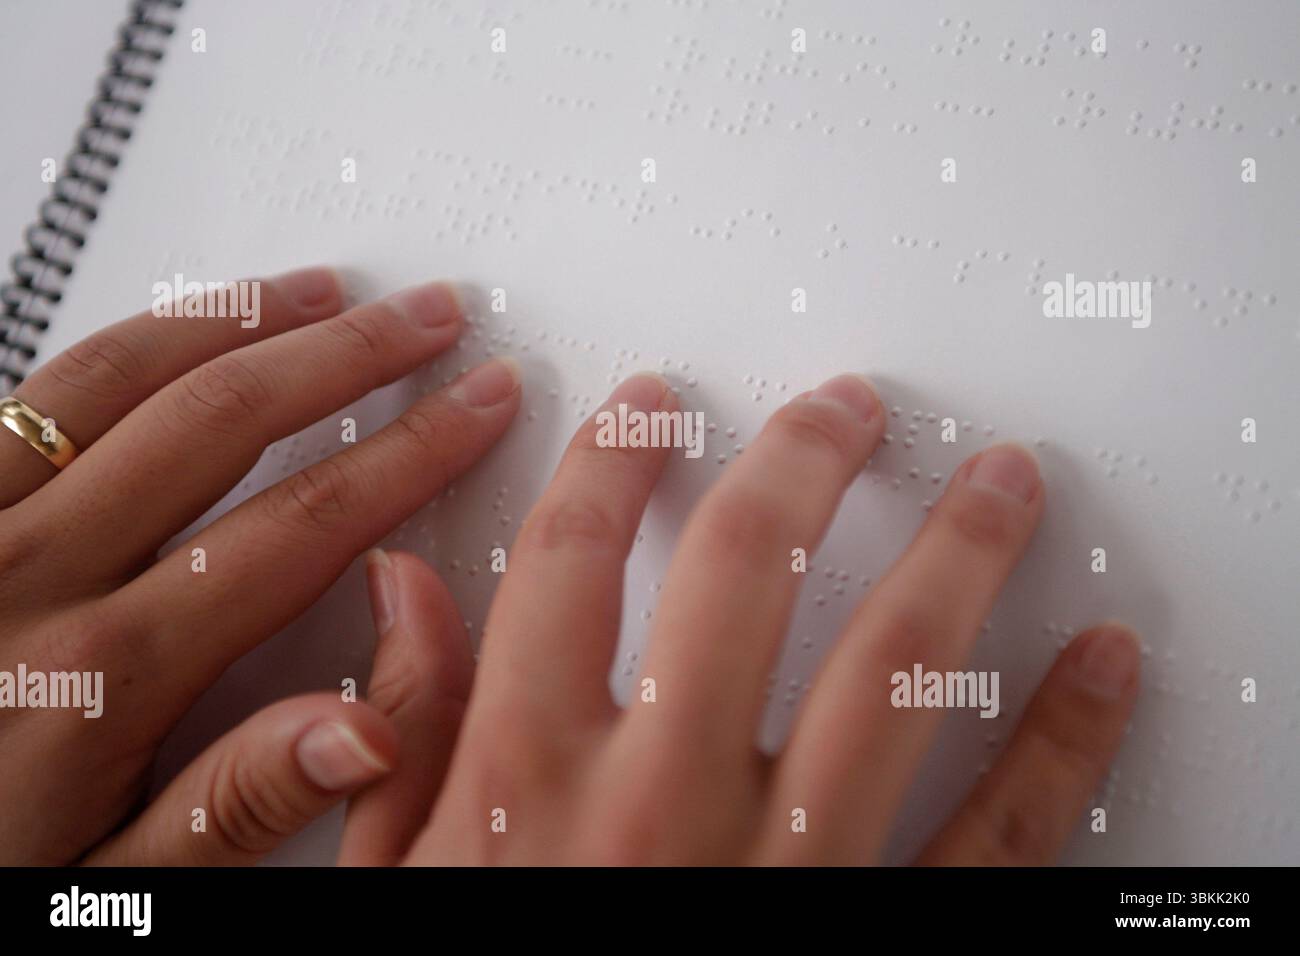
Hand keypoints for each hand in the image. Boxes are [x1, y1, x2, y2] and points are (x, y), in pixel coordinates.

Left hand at [0, 268, 520, 863]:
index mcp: (100, 670)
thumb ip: (238, 804)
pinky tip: (176, 330)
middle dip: (351, 355)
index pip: (302, 524)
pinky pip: (36, 390)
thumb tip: (368, 733)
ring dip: (242, 320)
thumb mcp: (112, 883)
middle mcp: (30, 573)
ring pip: (123, 376)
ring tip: (323, 291)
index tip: (473, 403)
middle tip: (426, 317)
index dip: (410, 452)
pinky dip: (125, 341)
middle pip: (226, 419)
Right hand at [332, 372, 1139, 864]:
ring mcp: (785, 872)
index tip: (654, 408)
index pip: (569, 562)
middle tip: (846, 409)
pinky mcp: (884, 941)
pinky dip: (1066, 740)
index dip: (613, 458)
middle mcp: (658, 808)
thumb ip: (397, 737)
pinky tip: (1099, 664)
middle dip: (802, 461)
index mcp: (527, 782)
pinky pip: (997, 833)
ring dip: (961, 557)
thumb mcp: (398, 886)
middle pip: (742, 570)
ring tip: (1000, 484)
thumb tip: (401, 595)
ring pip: (893, 672)